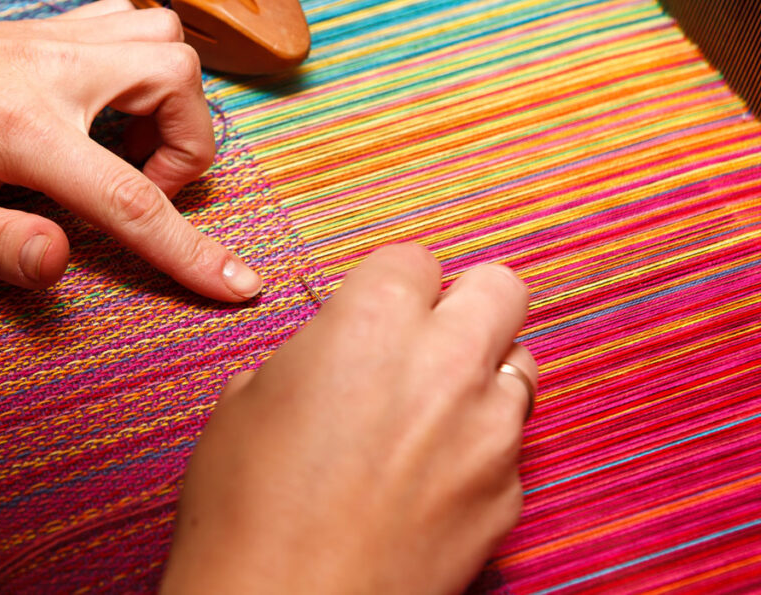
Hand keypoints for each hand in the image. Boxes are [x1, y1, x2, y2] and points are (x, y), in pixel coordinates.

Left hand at [0, 0, 261, 300]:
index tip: (236, 282)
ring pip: (161, 36)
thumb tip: (62, 264)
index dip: (191, 250)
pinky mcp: (41, 29)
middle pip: (176, 79)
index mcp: (20, 127)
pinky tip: (106, 105)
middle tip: (146, 185)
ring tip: (128, 144)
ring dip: (169, 98)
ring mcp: (47, 39)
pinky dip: (140, 64)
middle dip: (188, 144)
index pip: (131, 199)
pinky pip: (125, 23)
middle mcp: (48, 68)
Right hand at [163, 244, 537, 593]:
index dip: (391, 282)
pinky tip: (429, 475)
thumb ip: (315, 354)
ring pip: (519, 364)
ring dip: (481, 371)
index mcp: (373, 320)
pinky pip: (510, 443)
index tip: (378, 305)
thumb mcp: (249, 399)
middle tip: (426, 334)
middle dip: (466, 300)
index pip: (415, 258)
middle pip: (500, 287)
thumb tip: (339, 354)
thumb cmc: (247, 508)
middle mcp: (447, 363)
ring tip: (429, 409)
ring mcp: (489, 432)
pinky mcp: (508, 494)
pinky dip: (479, 444)